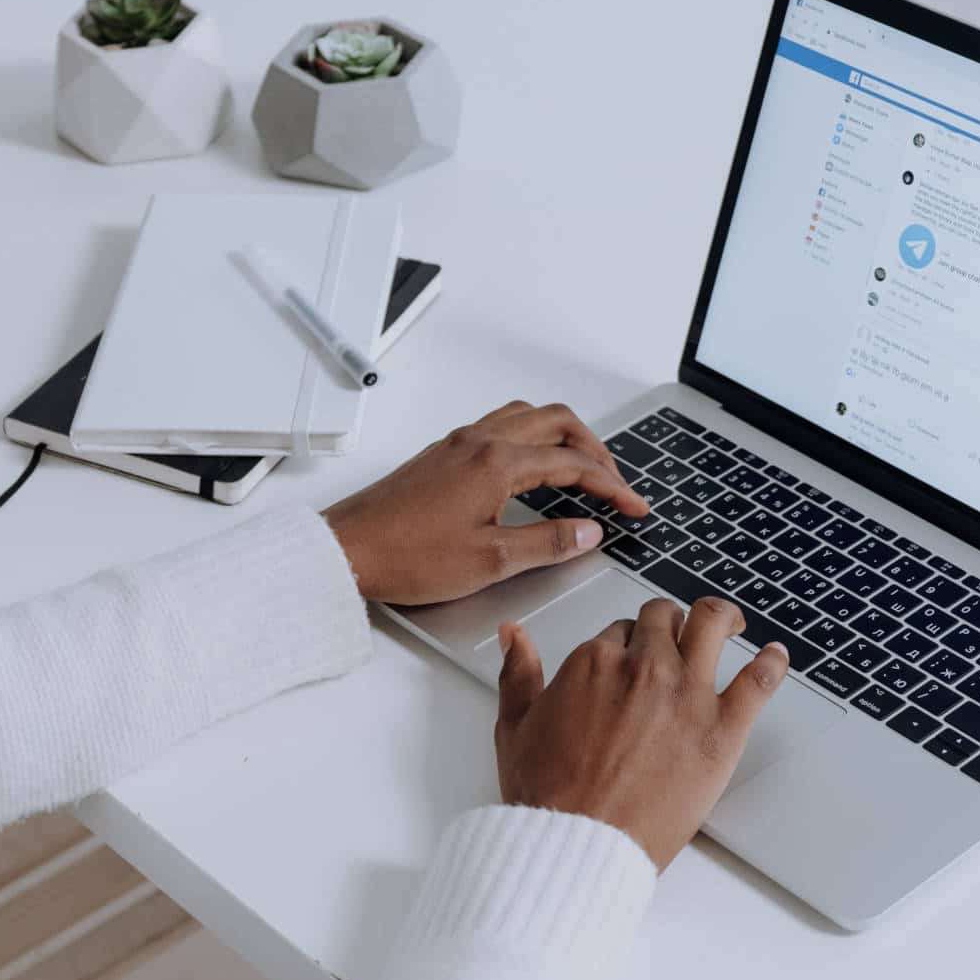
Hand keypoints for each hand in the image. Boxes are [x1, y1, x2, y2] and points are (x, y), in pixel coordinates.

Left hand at [323, 402, 648, 605]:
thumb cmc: (405, 556)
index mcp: (497, 463)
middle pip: (556, 422)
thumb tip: (587, 532)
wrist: (346, 550)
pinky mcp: (440, 455)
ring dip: (560, 435)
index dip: (612, 486)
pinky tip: (528, 468)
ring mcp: (457, 444)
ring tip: (579, 468)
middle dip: (594, 449)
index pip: (573, 464)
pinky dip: (529, 438)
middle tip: (613, 483)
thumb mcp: (490, 562)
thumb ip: (546, 543)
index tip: (633, 507)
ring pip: (526, 417)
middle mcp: (479, 442)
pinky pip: (498, 427)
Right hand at [494, 596, 789, 869]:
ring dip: (720, 617)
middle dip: (667, 625)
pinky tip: (776, 656)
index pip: (619, 631)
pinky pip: (759, 680)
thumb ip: (517, 673)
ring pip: (711, 626)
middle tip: (675, 635)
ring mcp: (686, 694)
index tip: (629, 659)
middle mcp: (643, 667)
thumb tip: (514, 635)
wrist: (578, 843)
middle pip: (663, 621)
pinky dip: (772, 663)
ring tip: (728, 622)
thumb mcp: (515, 726)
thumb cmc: (548, 795)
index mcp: (593, 662)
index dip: (625, 644)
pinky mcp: (722, 729)